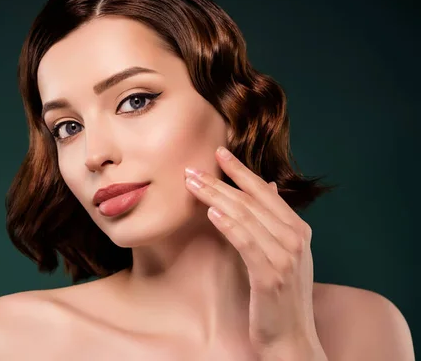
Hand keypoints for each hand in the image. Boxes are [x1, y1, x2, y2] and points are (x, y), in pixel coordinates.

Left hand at [184, 146, 326, 360]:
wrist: (291, 339)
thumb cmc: (280, 297)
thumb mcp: (283, 254)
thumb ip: (274, 221)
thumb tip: (268, 188)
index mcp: (298, 230)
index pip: (265, 192)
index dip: (241, 171)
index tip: (220, 153)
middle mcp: (295, 238)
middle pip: (252, 201)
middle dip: (220, 182)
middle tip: (192, 169)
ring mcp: (285, 256)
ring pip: (246, 217)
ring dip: (216, 198)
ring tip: (192, 184)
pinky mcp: (271, 275)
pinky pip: (246, 243)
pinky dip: (229, 226)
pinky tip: (212, 213)